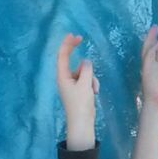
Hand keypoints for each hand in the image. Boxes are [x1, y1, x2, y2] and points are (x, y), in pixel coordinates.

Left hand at [56, 34, 98, 149]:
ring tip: (93, 90)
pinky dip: (92, 84)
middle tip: (81, 39)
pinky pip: (87, 80)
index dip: (67, 44)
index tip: (74, 35)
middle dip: (77, 53)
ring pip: (83, 72)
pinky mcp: (80, 90)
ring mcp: (73, 85)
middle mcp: (66, 79)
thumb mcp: (85, 85)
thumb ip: (86, 70)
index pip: (63, 56)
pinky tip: (94, 93)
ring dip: (91, 77)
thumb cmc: (81, 104)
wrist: (82, 123)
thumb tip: (86, 62)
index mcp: (63, 76)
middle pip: (72, 61)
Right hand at [140, 26, 157, 112]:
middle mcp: (151, 66)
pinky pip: (148, 58)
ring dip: (151, 40)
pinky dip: (152, 50)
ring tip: (155, 29)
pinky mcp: (146, 71)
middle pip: (151, 48)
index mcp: (157, 68)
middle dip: (153, 38)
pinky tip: (157, 42)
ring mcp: (147, 68)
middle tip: (156, 26)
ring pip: (147, 50)